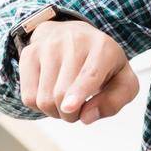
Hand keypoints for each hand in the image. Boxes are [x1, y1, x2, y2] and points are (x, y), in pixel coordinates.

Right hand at [18, 20, 138, 123]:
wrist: (74, 33)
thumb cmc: (102, 62)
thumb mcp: (122, 81)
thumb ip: (113, 102)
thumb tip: (87, 117)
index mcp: (103, 48)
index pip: (89, 74)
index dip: (79, 93)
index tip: (69, 107)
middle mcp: (74, 42)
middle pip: (62, 94)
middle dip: (70, 114)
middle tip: (78, 109)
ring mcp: (48, 46)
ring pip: (43, 98)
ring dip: (55, 111)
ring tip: (65, 100)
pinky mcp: (29, 54)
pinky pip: (28, 95)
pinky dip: (39, 105)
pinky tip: (50, 93)